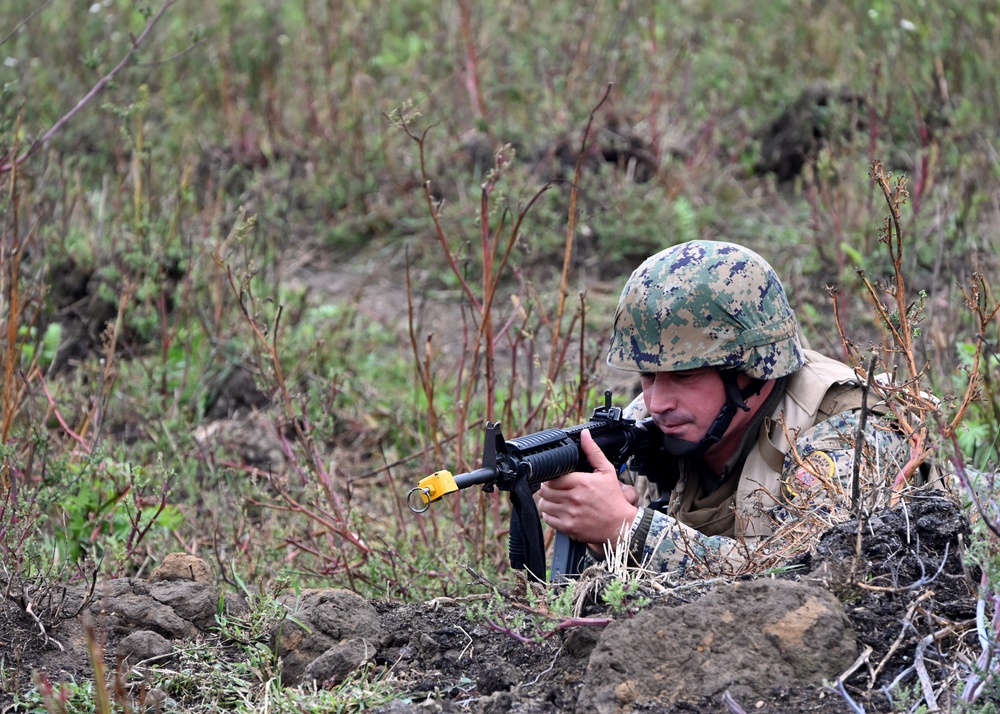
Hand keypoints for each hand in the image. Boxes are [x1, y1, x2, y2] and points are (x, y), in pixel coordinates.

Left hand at [537, 429, 639, 547]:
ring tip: (556, 500)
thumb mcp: (606, 471)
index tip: (555, 478)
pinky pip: (548, 519)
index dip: (550, 477)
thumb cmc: (613, 499)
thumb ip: (593, 451)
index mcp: (580, 482)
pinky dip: (550, 515)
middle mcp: (573, 498)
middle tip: (555, 489)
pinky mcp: (568, 527)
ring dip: (547, 501)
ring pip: (544, 504)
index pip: (551, 477)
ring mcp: (569, 513)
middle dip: (547, 488)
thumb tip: (585, 434)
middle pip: (544, 491)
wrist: (620, 525)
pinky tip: (559, 511)